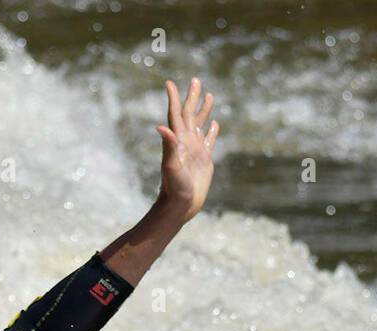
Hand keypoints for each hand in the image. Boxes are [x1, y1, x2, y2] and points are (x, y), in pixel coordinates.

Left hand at [155, 78, 218, 222]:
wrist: (181, 205)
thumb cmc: (174, 187)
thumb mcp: (171, 166)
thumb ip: (169, 146)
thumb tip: (161, 127)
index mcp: (177, 140)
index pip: (175, 114)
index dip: (173, 98)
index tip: (170, 83)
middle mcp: (185, 142)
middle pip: (189, 114)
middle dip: (192, 97)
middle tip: (196, 80)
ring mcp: (195, 150)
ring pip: (200, 124)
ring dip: (204, 110)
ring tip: (209, 95)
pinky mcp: (204, 159)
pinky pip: (209, 141)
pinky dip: (212, 131)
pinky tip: (215, 124)